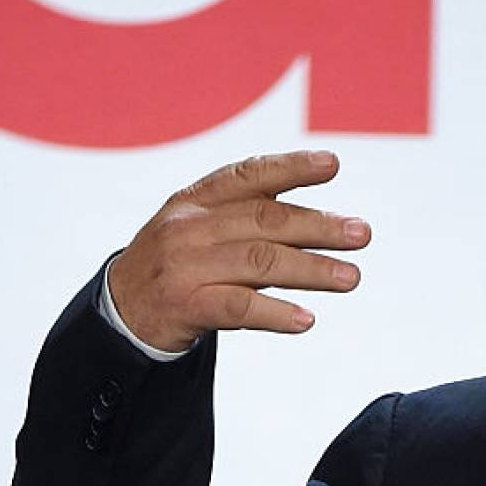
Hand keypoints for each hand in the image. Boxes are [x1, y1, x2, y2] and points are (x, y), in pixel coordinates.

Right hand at [107, 151, 370, 351]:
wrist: (123, 307)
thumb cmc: (183, 260)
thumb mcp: (205, 225)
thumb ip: (254, 215)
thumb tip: (329, 220)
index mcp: (198, 198)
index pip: (249, 174)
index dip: (291, 167)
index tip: (332, 165)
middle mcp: (190, 226)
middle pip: (265, 221)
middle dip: (319, 226)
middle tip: (362, 234)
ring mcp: (186, 266)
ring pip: (259, 263)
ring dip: (312, 270)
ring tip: (351, 277)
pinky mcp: (184, 306)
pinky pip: (238, 308)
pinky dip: (276, 314)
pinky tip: (307, 320)